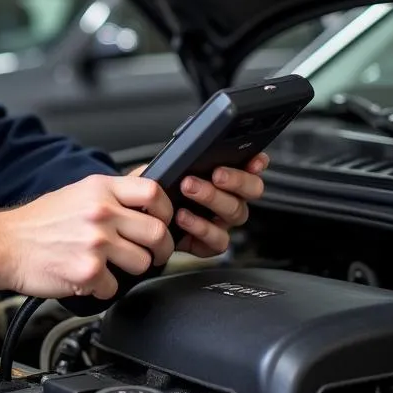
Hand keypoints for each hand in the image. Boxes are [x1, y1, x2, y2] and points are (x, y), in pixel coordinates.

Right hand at [0, 174, 174, 300]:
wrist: (4, 246)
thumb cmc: (37, 223)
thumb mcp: (76, 192)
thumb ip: (112, 192)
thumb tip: (147, 188)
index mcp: (100, 189)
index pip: (153, 192)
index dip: (166, 210)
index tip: (163, 221)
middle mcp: (101, 213)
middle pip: (157, 232)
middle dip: (160, 249)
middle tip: (151, 254)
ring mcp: (96, 242)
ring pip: (142, 263)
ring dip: (131, 270)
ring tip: (111, 266)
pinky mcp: (88, 272)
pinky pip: (115, 287)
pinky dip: (104, 288)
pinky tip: (88, 278)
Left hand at [130, 153, 268, 258]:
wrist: (135, 220)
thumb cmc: (154, 190)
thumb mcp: (163, 168)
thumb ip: (180, 159)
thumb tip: (189, 149)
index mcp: (225, 178)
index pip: (251, 168)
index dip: (257, 164)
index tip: (254, 160)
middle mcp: (229, 199)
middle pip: (251, 190)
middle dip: (236, 180)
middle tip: (216, 174)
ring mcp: (222, 222)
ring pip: (235, 213)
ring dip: (213, 198)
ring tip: (189, 188)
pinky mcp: (209, 244)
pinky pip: (218, 240)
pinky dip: (201, 227)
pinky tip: (183, 216)